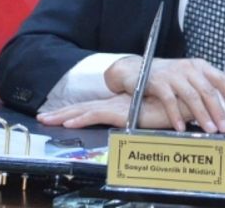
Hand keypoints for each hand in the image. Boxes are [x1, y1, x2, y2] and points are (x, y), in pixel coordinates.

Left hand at [37, 93, 189, 130]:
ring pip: (85, 110)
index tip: (59, 114)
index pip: (92, 106)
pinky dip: (82, 118)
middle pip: (83, 106)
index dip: (75, 110)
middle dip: (61, 112)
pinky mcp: (122, 112)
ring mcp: (117, 106)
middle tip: (42, 116)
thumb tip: (138, 120)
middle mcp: (115, 102)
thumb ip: (144, 114)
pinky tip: (69, 123)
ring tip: (47, 120)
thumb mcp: (153, 113)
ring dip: (64, 115)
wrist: (183, 99)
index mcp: (120, 102)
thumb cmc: (171, 107)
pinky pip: (97, 115)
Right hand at [104, 56, 224, 132]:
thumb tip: (219, 111)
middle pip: (208, 90)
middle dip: (218, 111)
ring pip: (192, 96)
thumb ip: (201, 89)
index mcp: (199, 66)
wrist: (133, 70)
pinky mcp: (157, 82)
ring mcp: (173, 74)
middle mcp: (188, 68)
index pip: (221, 79)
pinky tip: (181, 127)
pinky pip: (170, 100)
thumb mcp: (186, 78)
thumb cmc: (164, 77)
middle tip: (224, 128)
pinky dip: (176, 115)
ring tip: (209, 130)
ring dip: (202, 115)